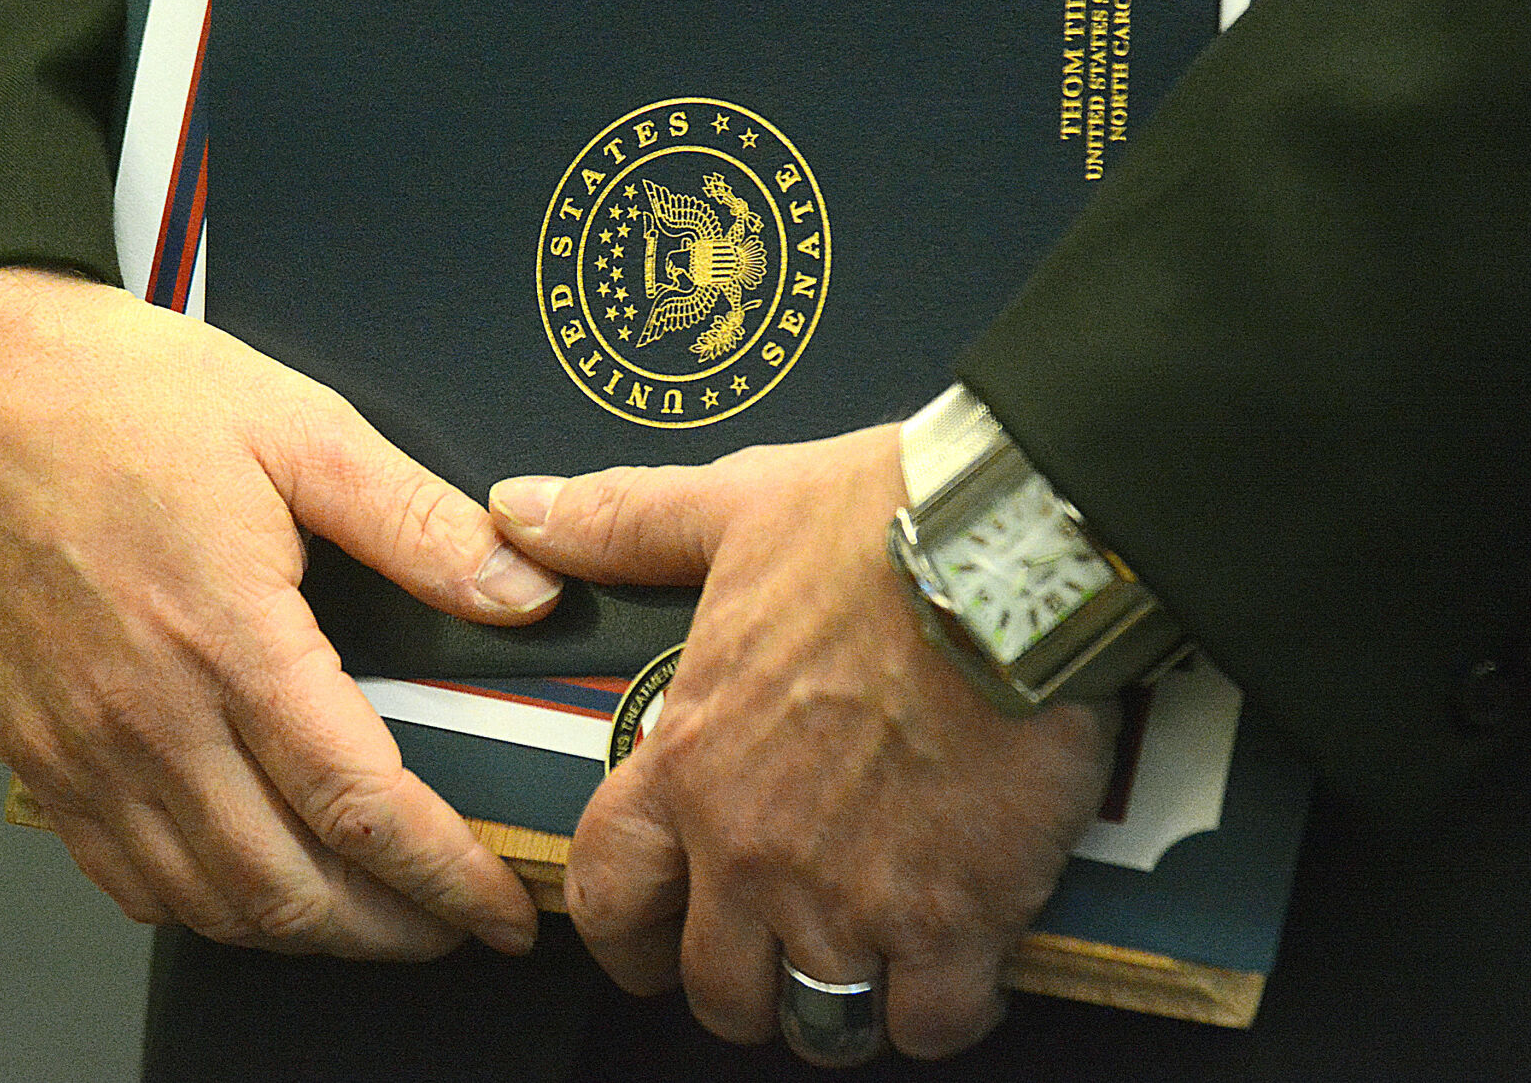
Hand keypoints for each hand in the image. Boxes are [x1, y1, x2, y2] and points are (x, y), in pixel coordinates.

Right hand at [0, 267, 558, 958]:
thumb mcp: (299, 427)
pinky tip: (253, 888)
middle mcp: (147, 715)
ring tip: (374, 920)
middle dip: (390, 930)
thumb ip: (418, 524)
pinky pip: (123, 876)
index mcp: (228, 636)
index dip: (448, 877)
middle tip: (455, 928)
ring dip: (305, 932)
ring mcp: (79, 747)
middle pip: (287, 887)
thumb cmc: (117, 396)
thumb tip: (523, 592)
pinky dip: (204, 908)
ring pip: (206, 900)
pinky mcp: (32, 752)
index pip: (361, 806)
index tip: (501, 911)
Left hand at [491, 426, 1119, 1059]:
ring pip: (818, 1021)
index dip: (623, 938)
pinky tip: (963, 964)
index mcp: (690, 759)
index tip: (651, 944)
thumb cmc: (877, 524)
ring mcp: (850, 894)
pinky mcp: (955, 916)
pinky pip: (930, 1023)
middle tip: (784, 956)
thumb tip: (521, 510)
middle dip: (743, 984)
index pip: (608, 893)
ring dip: (841, 1003)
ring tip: (877, 965)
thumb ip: (620, 525)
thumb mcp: (729, 508)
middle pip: (716, 987)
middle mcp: (753, 847)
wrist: (1009, 552)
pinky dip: (943, 1010)